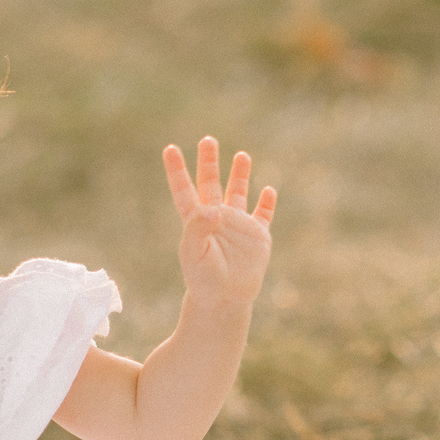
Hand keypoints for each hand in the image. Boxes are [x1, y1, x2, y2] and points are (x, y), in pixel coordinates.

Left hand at [164, 137, 274, 311]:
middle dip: (209, 162)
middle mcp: (217, 218)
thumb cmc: (204, 279)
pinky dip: (267, 203)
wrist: (225, 300)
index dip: (177, 170)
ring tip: (241, 155)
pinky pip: (263, 216)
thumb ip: (199, 230)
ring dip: (240, 175)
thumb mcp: (195, 254)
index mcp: (197, 221)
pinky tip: (269, 191)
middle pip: (211, 184)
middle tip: (208, 140)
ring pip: (238, 193)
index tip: (170, 149)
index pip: (185, 190)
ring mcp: (238, 226)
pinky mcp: (257, 237)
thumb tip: (210, 208)